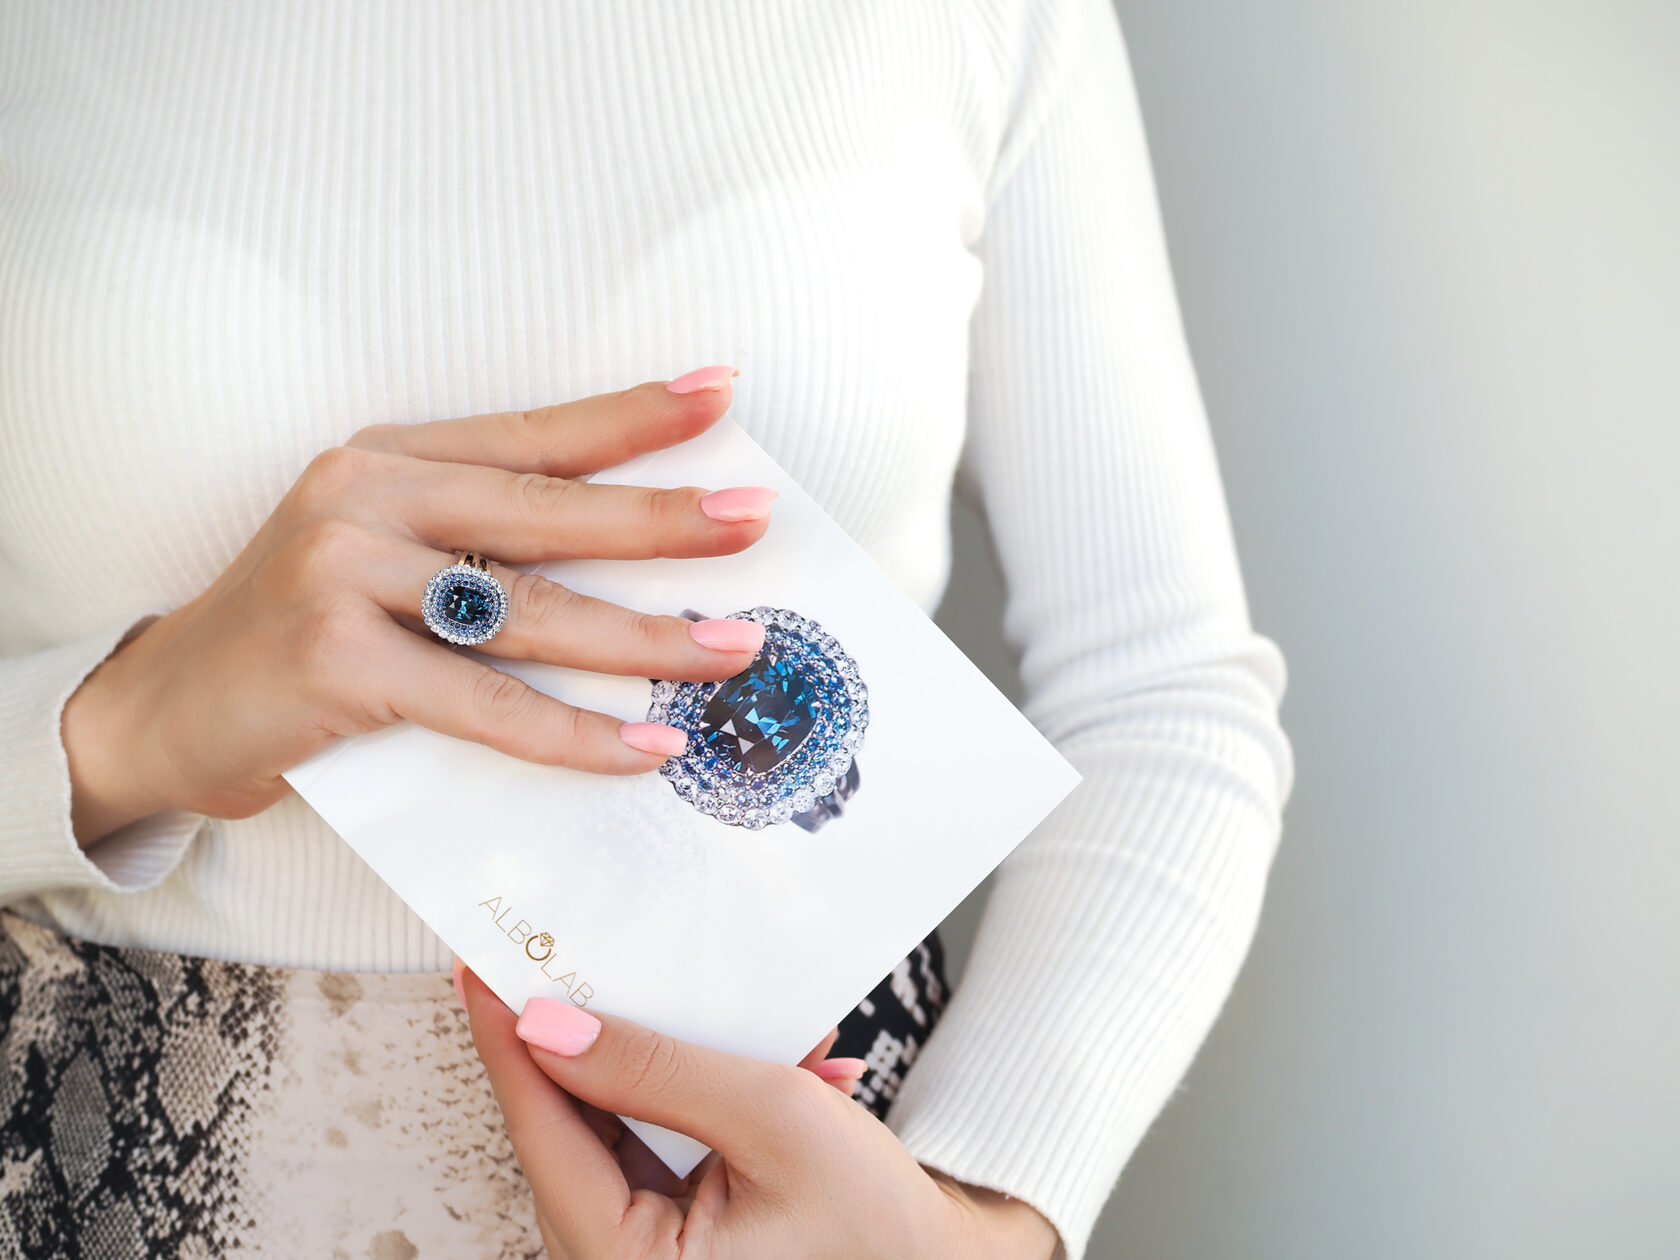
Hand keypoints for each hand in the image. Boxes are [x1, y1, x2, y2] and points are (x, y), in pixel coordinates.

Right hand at [62, 367, 776, 844]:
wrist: (162, 710)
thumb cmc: (296, 636)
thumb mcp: (378, 560)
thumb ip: (475, 553)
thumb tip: (625, 579)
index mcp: (388, 459)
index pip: (533, 433)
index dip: (630, 417)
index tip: (720, 394)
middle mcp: (367, 498)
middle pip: (549, 510)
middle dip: (663, 519)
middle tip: (755, 521)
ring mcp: (345, 573)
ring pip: (532, 611)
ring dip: (646, 637)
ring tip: (734, 647)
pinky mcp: (337, 659)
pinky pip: (487, 704)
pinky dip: (574, 735)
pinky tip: (645, 746)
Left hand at [458, 965, 1061, 1259]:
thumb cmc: (879, 1225)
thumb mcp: (775, 1120)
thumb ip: (657, 1069)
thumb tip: (551, 1027)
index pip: (544, 1132)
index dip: (510, 1038)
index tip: (481, 964)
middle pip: (569, 1131)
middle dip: (596, 1039)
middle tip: (570, 954)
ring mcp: (642, 1257)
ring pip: (610, 1133)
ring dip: (661, 1067)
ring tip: (716, 1015)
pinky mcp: (668, 1240)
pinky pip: (648, 1150)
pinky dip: (690, 1101)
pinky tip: (758, 1065)